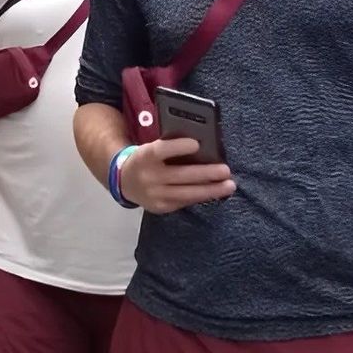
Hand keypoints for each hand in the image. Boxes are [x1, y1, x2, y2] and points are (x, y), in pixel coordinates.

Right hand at [113, 135, 235, 213]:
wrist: (123, 181)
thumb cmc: (146, 159)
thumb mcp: (151, 148)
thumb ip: (170, 148)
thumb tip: (202, 147)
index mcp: (145, 156)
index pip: (161, 151)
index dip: (178, 147)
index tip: (196, 144)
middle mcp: (149, 177)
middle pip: (180, 176)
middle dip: (206, 174)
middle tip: (226, 171)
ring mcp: (154, 195)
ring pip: (186, 194)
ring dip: (210, 190)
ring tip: (229, 186)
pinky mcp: (160, 208)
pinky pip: (184, 202)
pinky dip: (201, 197)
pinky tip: (215, 193)